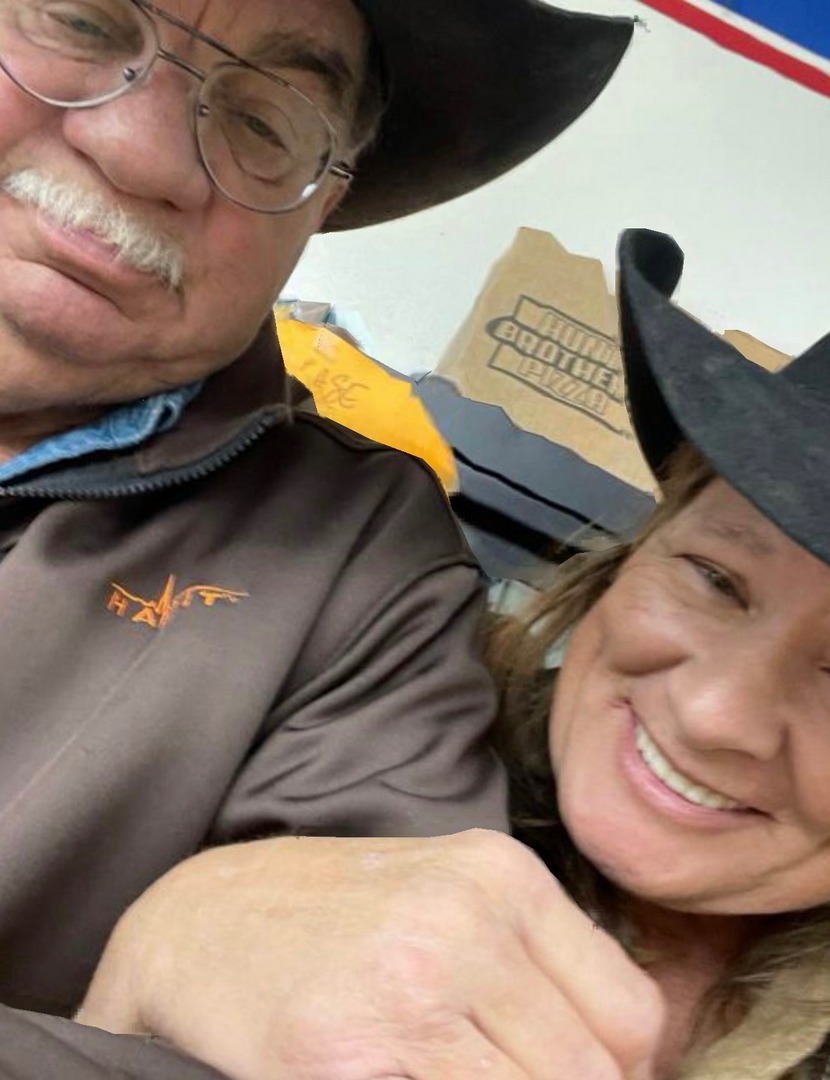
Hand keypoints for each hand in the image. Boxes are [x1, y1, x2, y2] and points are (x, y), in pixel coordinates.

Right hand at [76, 831, 664, 1079]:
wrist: (199, 922)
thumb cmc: (333, 917)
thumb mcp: (447, 896)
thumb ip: (535, 958)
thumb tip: (631, 1054)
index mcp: (502, 878)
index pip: (633, 1014)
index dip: (620, 1072)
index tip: (576, 1078)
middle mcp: (467, 922)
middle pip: (594, 1074)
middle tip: (500, 1078)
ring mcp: (410, 988)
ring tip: (453, 1076)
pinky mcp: (350, 1054)